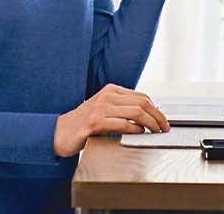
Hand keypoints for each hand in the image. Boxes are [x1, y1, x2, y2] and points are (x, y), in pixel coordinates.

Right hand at [52, 84, 169, 157]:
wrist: (59, 132)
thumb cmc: (83, 124)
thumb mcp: (104, 110)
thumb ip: (122, 109)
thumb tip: (147, 116)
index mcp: (111, 91)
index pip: (142, 97)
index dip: (156, 110)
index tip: (163, 121)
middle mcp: (107, 96)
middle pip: (142, 103)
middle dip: (158, 117)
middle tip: (164, 128)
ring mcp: (100, 108)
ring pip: (136, 112)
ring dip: (150, 124)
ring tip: (155, 132)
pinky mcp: (94, 122)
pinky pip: (122, 123)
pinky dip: (135, 129)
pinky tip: (139, 134)